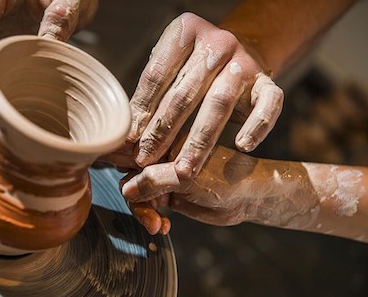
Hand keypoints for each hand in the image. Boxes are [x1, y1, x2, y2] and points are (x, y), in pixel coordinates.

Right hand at [121, 140, 318, 234]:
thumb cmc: (224, 178)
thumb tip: (125, 189)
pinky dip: (152, 217)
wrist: (249, 198)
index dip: (121, 166)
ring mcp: (165, 175)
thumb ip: (153, 180)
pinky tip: (163, 226)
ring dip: (144, 211)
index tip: (119, 184)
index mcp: (166, 141)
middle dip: (135, 198)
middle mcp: (162, 155)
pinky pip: (149, 205)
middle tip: (148, 216)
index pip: (133, 150)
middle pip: (130, 174)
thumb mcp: (185, 178)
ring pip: (138, 193)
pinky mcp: (169, 192)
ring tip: (156, 225)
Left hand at [127, 12, 283, 177]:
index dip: (142, 110)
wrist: (241, 50)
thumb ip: (151, 94)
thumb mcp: (170, 68)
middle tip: (146, 159)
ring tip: (183, 169)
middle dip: (162, 131)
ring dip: (199, 140)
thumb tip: (128, 136)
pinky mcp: (267, 81)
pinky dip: (257, 125)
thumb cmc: (194, 67)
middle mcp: (217, 43)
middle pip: (184, 92)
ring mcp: (244, 62)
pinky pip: (269, 103)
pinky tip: (242, 146)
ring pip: (219, 103)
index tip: (130, 140)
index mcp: (185, 31)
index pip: (157, 75)